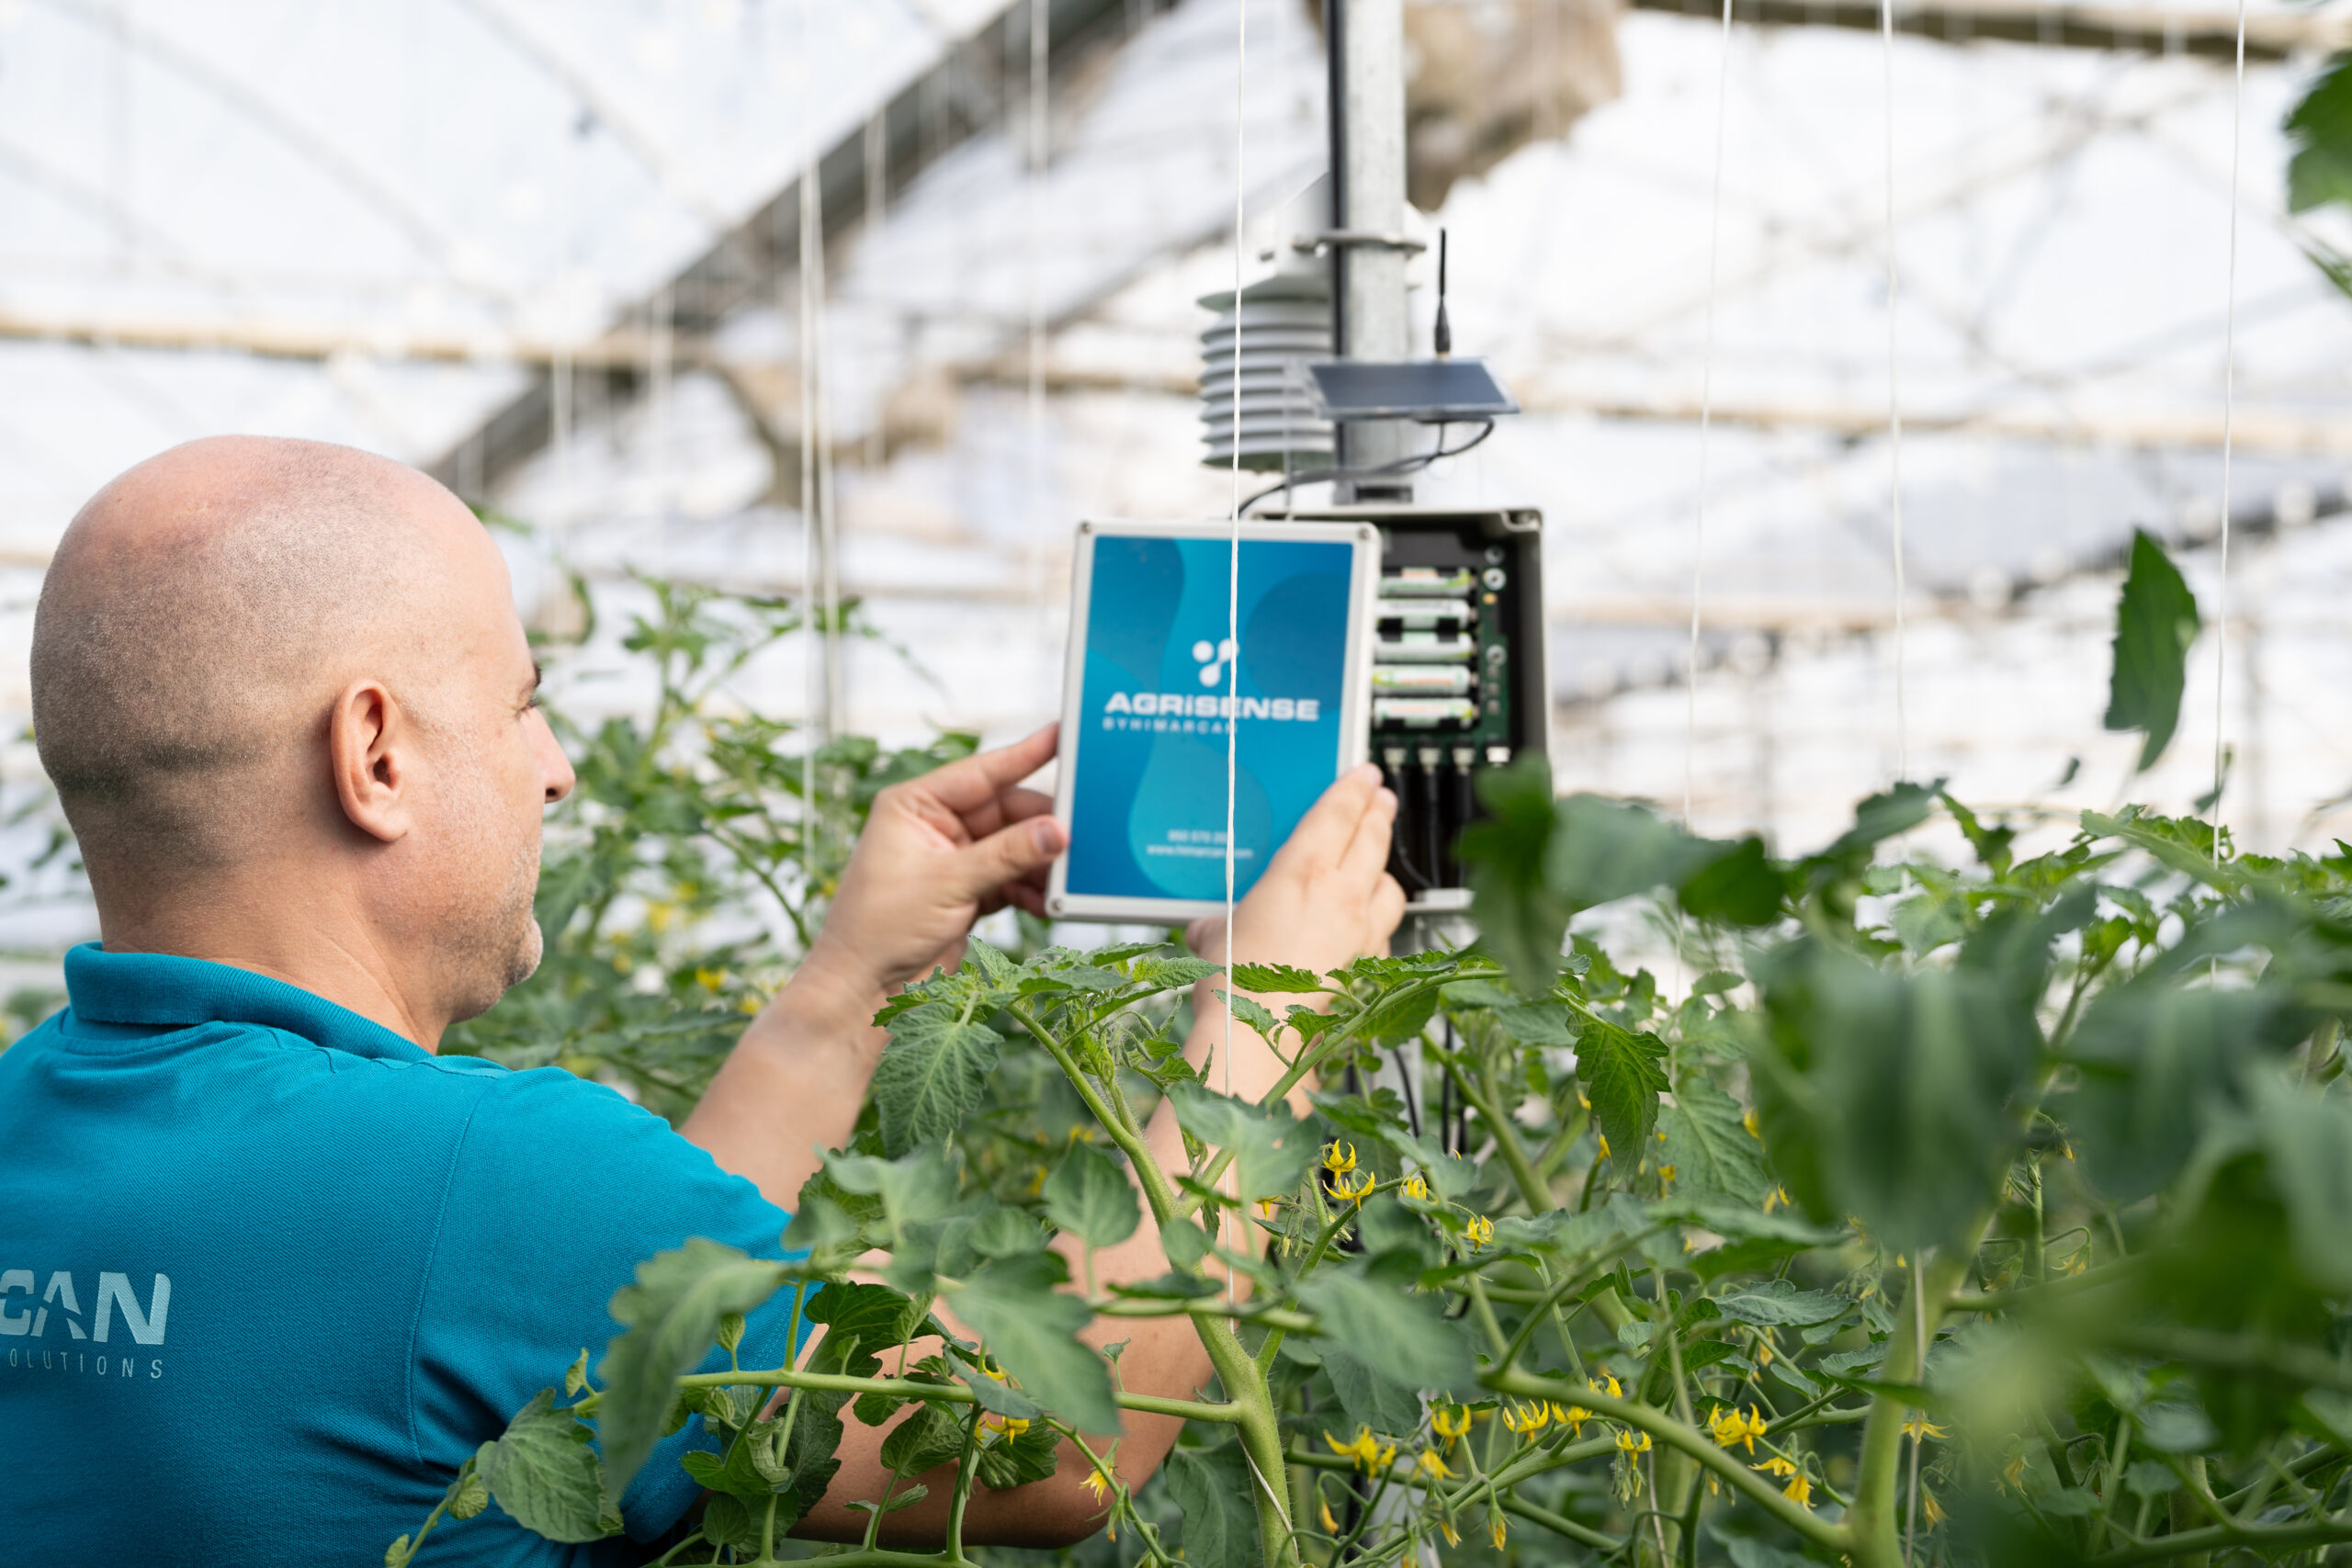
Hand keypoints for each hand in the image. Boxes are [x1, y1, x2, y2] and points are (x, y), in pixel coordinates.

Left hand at [806, 725, 1064, 996]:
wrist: (862, 991)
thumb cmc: (878, 929)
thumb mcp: (948, 884)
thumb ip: (1007, 855)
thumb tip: (1057, 832)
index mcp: (915, 805)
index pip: (981, 772)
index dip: (1024, 754)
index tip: (1062, 735)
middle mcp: (935, 827)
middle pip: (1005, 812)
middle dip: (1041, 828)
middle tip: (1080, 833)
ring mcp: (953, 860)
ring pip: (1014, 848)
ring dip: (1040, 864)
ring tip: (1067, 877)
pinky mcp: (966, 892)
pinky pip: (1011, 879)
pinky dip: (1031, 890)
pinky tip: (1048, 903)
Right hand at [1185, 763, 1404, 982]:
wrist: (1260, 1042)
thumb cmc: (1234, 987)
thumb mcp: (1213, 940)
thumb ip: (1219, 926)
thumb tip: (1212, 929)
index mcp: (1302, 875)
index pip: (1338, 814)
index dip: (1354, 788)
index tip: (1366, 774)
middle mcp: (1342, 898)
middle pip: (1373, 839)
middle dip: (1378, 813)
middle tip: (1381, 798)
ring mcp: (1362, 935)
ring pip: (1390, 887)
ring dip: (1384, 870)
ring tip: (1378, 864)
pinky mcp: (1369, 969)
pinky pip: (1385, 934)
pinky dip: (1379, 925)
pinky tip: (1368, 928)